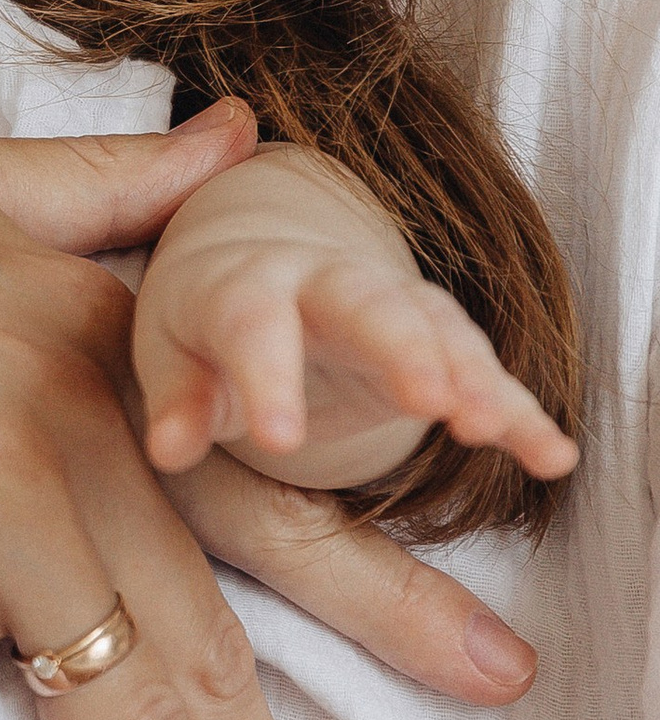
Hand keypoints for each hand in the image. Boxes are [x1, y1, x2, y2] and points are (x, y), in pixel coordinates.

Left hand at [135, 228, 577, 491]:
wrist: (256, 263)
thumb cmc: (200, 329)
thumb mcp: (169, 358)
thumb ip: (176, 400)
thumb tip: (167, 449)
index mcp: (240, 284)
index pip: (250, 323)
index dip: (267, 377)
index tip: (280, 438)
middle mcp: (322, 282)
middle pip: (366, 305)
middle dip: (402, 347)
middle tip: (431, 399)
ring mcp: (387, 303)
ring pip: (437, 329)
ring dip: (470, 376)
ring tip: (494, 429)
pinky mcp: (433, 336)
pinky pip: (482, 369)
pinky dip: (517, 410)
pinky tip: (552, 456)